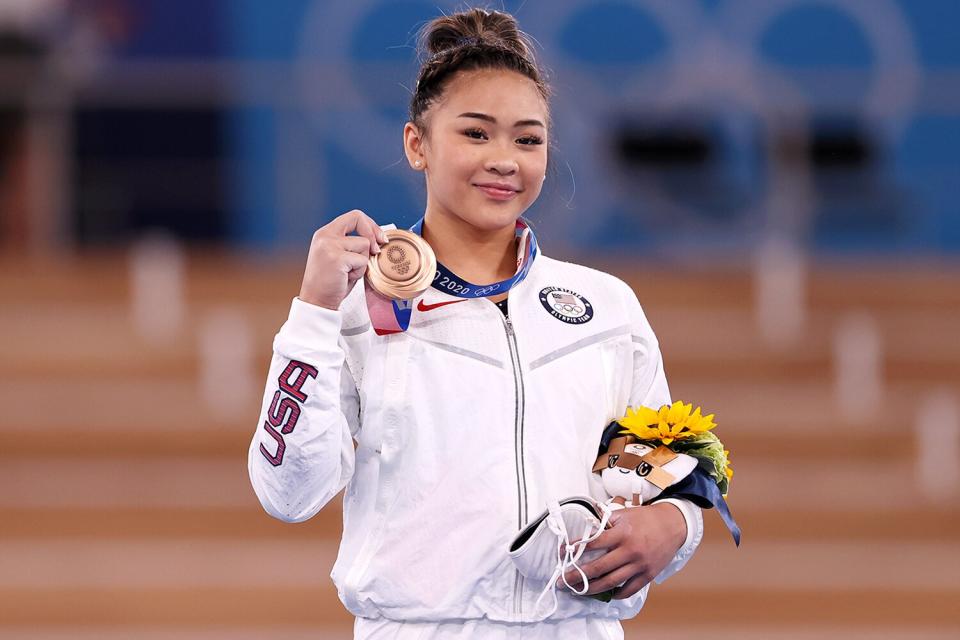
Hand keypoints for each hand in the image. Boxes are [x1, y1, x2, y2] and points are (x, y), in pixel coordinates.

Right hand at [299, 210, 386, 309]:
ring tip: (349, 272)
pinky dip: (359, 272)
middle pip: (358, 218)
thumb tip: (378, 239)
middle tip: (377, 249)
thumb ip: (352, 245)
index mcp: (325, 233)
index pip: (353, 216)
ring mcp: (330, 246)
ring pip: (364, 244)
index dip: (370, 225)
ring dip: (363, 261)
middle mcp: (325, 235)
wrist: (317, 301)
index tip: (379, 238)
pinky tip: (346, 278)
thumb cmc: (331, 282)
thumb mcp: (340, 257)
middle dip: (373, 232)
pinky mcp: (337, 258)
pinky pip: (363, 261)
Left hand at [560, 502, 685, 599]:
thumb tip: (586, 525)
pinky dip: (617, 594)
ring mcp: (639, 565)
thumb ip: (605, 520)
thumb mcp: (624, 513)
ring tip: (579, 591)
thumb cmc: (646, 518)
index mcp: (622, 533)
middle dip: (578, 576)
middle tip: (563, 581)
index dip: (576, 548)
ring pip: (612, 582)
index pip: (594, 543)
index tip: (563, 552)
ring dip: (593, 589)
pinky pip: (630, 589)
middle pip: (599, 568)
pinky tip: (607, 594)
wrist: (674, 525)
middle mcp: (630, 551)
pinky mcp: (648, 575)